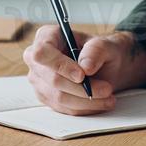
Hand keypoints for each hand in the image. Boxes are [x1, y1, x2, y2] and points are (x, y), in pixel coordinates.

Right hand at [23, 27, 145, 115]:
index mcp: (46, 37)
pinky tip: (100, 102)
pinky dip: (84, 108)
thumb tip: (86, 67)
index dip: (60, 66)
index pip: (42, 53)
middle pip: (53, 79)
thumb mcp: (105, 44)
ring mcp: (39, 80)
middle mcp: (37, 59)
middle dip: (82, 88)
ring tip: (108, 96)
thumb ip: (96, 51)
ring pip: (59, 97)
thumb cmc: (101, 51)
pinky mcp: (47, 97)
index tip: (82, 75)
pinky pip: (64, 108)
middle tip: (107, 89)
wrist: (105, 66)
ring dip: (86, 101)